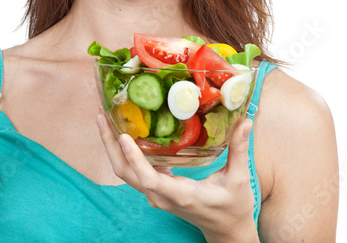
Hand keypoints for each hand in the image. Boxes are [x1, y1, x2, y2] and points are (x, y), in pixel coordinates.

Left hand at [96, 112, 258, 241]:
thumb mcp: (238, 179)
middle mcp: (161, 196)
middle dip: (110, 144)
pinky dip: (122, 152)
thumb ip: (239, 150)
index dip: (134, 159)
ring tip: (104, 118)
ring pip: (124, 172)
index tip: (123, 136)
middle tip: (101, 115)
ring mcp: (156, 195)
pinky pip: (132, 171)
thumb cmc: (233, 207)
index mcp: (181, 194)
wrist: (227, 232)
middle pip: (125, 173)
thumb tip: (245, 120)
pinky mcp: (155, 190)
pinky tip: (122, 130)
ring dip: (111, 146)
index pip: (150, 179)